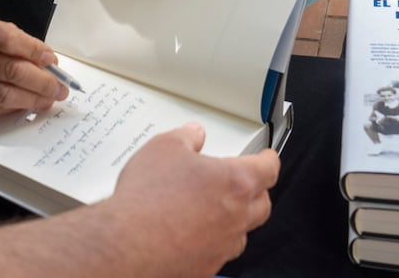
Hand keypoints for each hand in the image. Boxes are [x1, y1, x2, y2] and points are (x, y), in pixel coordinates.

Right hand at [0, 14, 67, 119]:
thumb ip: (7, 39)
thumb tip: (43, 59)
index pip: (8, 39)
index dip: (34, 50)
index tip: (52, 60)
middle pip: (10, 71)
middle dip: (42, 81)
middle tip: (60, 88)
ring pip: (3, 95)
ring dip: (32, 99)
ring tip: (49, 99)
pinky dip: (13, 108)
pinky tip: (25, 105)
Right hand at [110, 124, 278, 273]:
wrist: (128, 243)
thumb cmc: (147, 198)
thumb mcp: (164, 147)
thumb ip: (185, 137)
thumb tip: (193, 134)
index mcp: (235, 182)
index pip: (267, 169)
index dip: (269, 159)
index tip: (268, 157)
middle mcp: (236, 217)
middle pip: (263, 204)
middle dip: (258, 191)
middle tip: (246, 183)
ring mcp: (223, 245)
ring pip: (243, 232)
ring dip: (236, 219)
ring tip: (217, 209)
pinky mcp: (206, 266)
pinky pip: (220, 252)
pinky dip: (214, 240)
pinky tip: (194, 233)